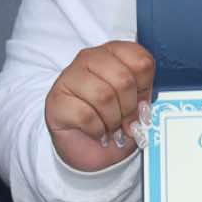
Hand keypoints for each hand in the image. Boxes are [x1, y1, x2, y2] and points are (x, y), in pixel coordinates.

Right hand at [44, 41, 155, 171]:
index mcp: (114, 53)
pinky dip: (97, 130)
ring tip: (110, 127)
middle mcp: (90, 59)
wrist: (89, 148)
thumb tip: (143, 109)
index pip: (141, 60)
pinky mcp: (56, 100)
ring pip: (104, 96)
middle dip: (129, 108)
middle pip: (123, 79)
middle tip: (125, 121)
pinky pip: (85, 115)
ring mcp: (69, 77)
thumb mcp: (136, 107)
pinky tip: (96, 131)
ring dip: (112, 120)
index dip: (145, 88)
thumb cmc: (113, 123)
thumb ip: (144, 99)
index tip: (140, 103)